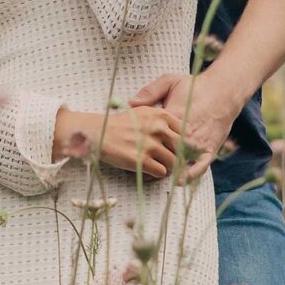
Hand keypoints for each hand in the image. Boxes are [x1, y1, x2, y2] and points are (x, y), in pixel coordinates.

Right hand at [53, 104, 178, 179]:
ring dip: (167, 166)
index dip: (183, 142)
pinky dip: (157, 173)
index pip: (186, 132)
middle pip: (181, 148)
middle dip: (177, 155)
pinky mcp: (142, 161)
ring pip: (173, 162)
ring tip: (157, 164)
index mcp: (161, 115)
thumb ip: (164, 119)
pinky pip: (161, 172)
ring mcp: (150, 145)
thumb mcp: (144, 111)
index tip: (176, 147)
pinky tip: (148, 168)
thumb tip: (186, 131)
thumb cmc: (121, 123)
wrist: (98, 132)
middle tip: (169, 159)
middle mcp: (158, 129)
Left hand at [131, 68, 240, 176]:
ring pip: (180, 162)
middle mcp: (185, 133)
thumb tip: (130, 103)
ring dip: (168, 169)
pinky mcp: (210, 149)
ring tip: (153, 175)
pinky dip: (190, 175)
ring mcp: (199, 143)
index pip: (152, 137)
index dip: (140, 146)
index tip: (129, 150)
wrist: (223, 90)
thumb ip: (150, 92)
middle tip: (137, 167)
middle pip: (165, 153)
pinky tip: (179, 181)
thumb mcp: (170, 81)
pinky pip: (200, 167)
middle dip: (152, 161)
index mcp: (172, 117)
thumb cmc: (194, 86)